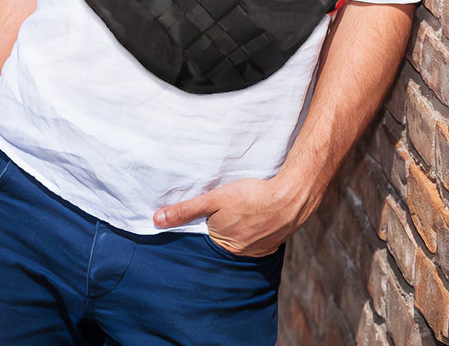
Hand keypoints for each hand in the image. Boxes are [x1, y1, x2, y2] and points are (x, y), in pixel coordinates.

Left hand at [152, 176, 312, 256]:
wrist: (291, 197)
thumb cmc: (251, 196)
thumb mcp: (214, 199)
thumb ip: (186, 210)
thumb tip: (156, 220)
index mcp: (222, 244)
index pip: (206, 237)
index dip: (206, 224)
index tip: (211, 215)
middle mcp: (239, 253)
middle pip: (224, 240)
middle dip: (223, 228)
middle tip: (230, 211)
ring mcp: (258, 250)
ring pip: (242, 241)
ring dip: (241, 230)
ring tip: (244, 214)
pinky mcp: (274, 245)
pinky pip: (259, 241)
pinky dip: (257, 232)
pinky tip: (258, 219)